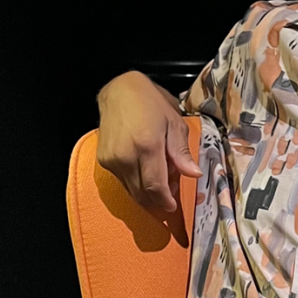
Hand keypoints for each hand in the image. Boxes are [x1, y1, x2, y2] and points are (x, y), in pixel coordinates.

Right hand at [96, 71, 201, 211]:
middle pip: (142, 193)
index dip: (165, 201)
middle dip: (158, 199)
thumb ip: (181, 152)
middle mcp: (126, 157)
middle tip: (171, 189)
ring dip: (147, 191)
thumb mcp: (175, 123)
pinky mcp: (103, 160)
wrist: (119, 91)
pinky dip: (136, 181)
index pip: (155, 187)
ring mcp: (111, 160)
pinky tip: (146, 168)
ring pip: (131, 190)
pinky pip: (122, 180)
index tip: (173, 206)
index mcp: (147, 146)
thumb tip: (194, 174)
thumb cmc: (151, 103)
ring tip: (161, 174)